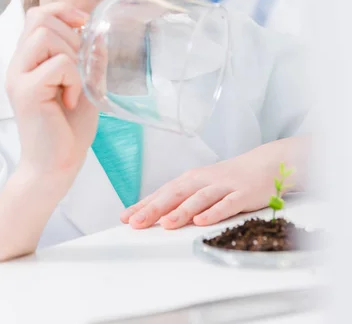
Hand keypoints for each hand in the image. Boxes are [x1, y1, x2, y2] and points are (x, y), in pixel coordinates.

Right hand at [6, 2, 99, 184]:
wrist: (58, 165)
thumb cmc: (70, 128)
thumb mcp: (85, 83)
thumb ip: (89, 58)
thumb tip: (100, 33)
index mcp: (30, 59)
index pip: (37, 14)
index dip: (63, 11)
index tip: (84, 26)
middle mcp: (19, 64)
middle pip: (40, 18)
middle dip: (71, 37)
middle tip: (79, 68)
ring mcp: (18, 76)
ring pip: (47, 36)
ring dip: (72, 57)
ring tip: (75, 85)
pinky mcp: (26, 91)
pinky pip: (59, 64)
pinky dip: (74, 79)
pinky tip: (72, 100)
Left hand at [121, 141, 298, 229]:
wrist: (264, 164)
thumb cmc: (228, 179)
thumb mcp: (202, 186)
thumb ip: (182, 200)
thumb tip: (156, 216)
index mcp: (190, 179)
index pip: (163, 193)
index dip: (144, 205)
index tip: (125, 218)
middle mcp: (203, 181)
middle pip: (176, 194)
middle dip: (155, 209)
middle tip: (136, 223)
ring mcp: (223, 187)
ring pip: (199, 198)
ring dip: (182, 211)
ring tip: (166, 224)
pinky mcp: (242, 194)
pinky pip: (227, 204)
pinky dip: (214, 212)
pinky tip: (202, 221)